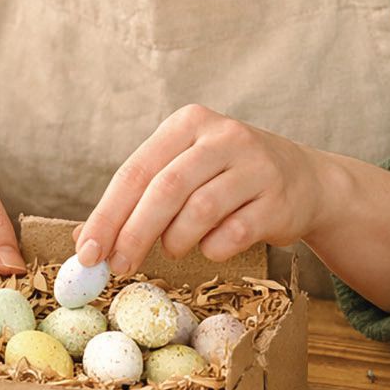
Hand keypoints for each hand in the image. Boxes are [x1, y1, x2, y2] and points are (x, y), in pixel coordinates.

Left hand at [73, 104, 332, 276]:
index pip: (136, 170)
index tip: (87, 253)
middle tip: (118, 267)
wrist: (304, 180)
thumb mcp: (183, 170)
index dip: (108, 214)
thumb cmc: (226, 178)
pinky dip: (213, 248)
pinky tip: (212, 245)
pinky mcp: (278, 198)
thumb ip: (137, 198)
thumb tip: (85, 242)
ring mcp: (255, 165)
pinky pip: (233, 233)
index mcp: (188, 123)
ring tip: (173, 249)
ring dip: (176, 241)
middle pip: (166, 189)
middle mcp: (223, 136)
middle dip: (135, 234)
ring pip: (199, 211)